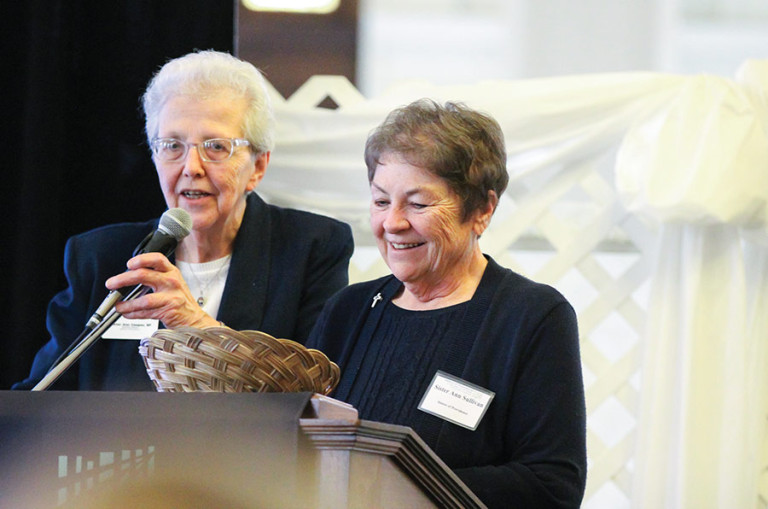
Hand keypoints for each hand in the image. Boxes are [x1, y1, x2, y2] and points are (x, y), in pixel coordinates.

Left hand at [105, 253, 219, 328]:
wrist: (193, 319)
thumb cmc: (179, 300)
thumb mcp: (171, 283)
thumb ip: (154, 278)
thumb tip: (127, 279)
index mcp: (172, 272)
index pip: (157, 259)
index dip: (141, 259)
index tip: (129, 264)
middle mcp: (172, 282)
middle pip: (143, 275)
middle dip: (123, 279)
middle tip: (111, 284)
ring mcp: (171, 296)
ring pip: (143, 299)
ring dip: (126, 303)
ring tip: (118, 305)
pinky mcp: (168, 310)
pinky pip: (145, 312)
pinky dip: (133, 313)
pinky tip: (127, 313)